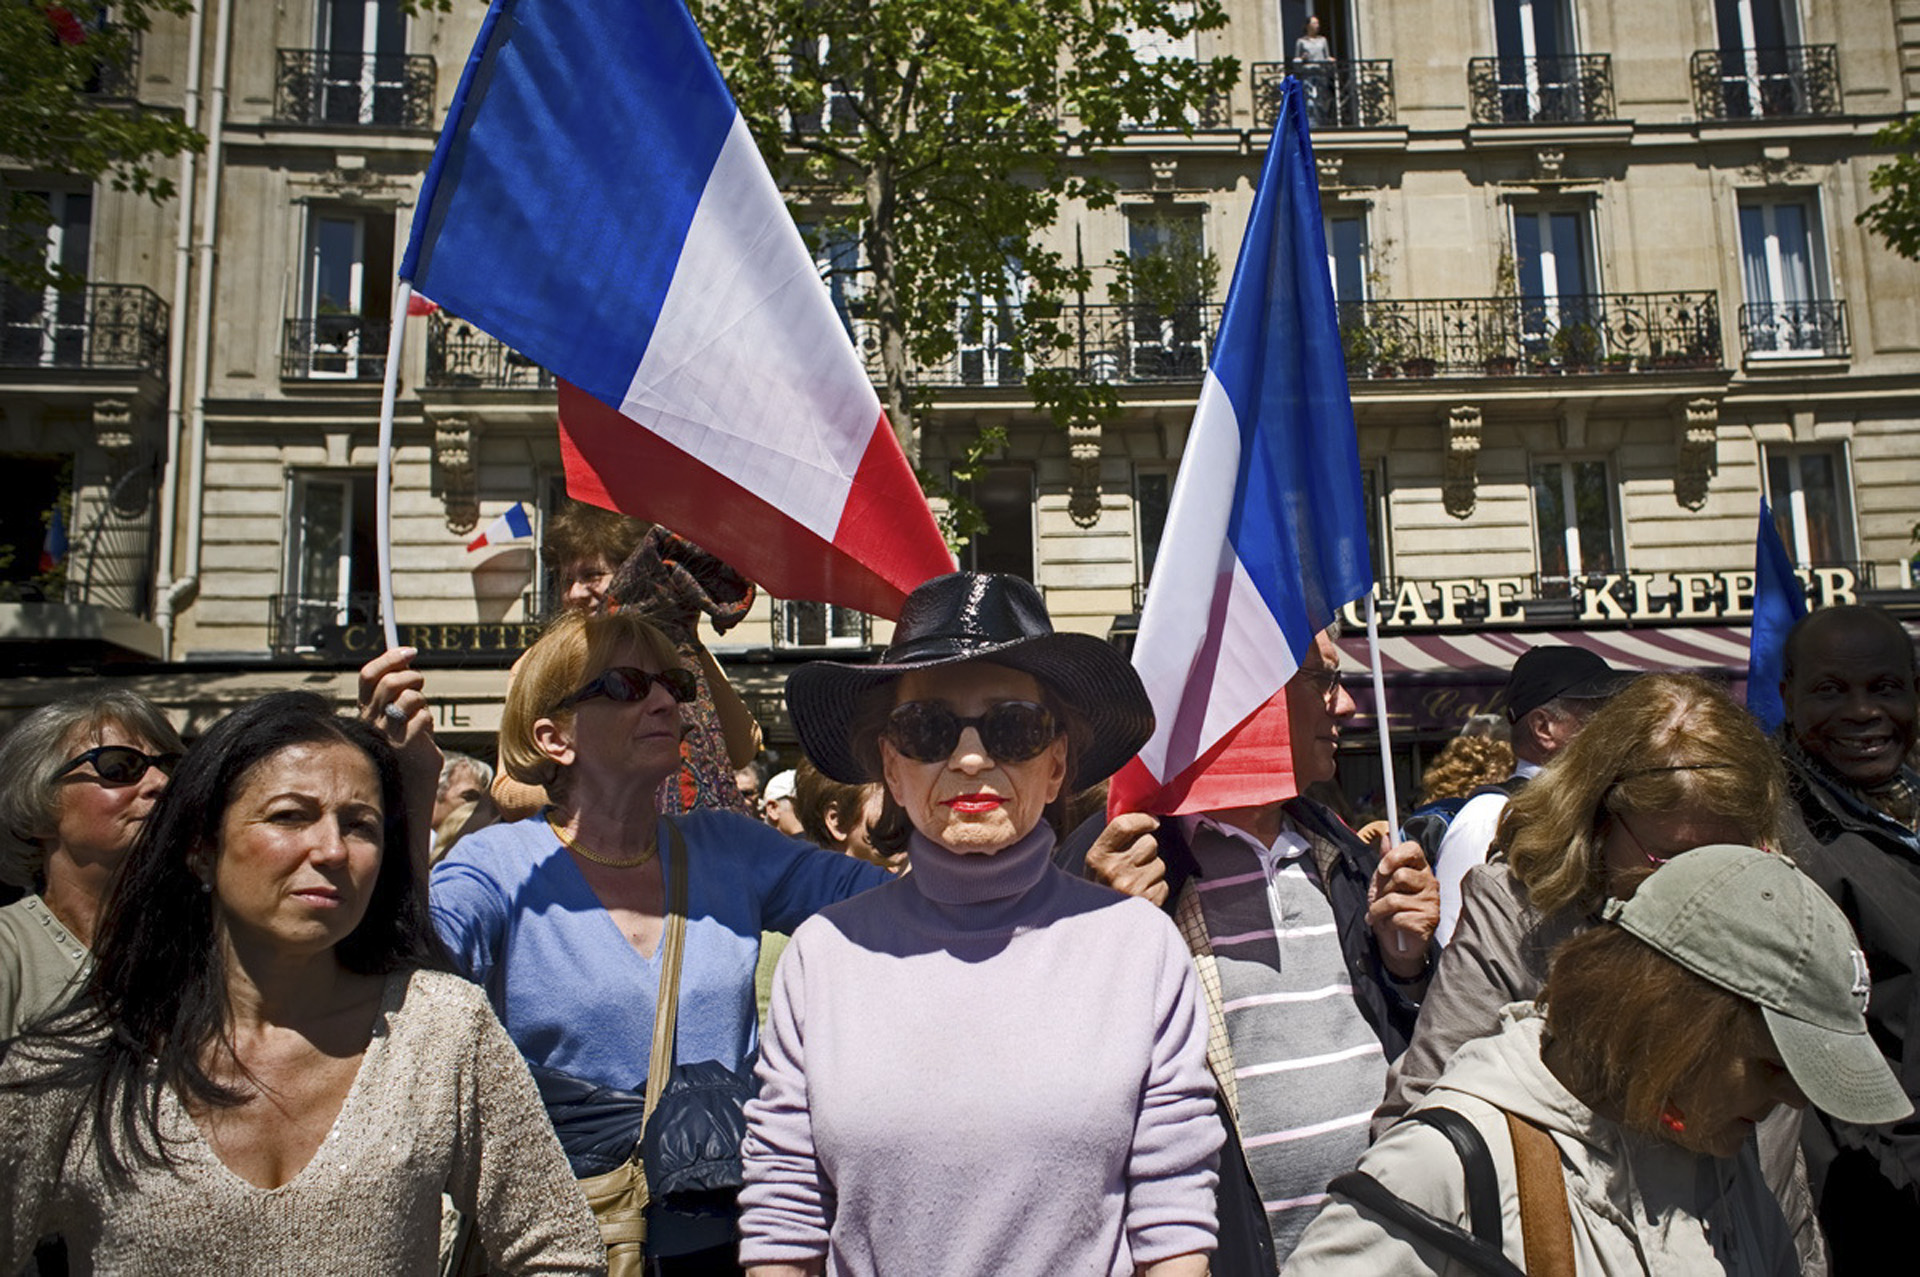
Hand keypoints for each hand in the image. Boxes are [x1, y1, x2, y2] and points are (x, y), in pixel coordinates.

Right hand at [358, 646, 442, 866]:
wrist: (406, 799)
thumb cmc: (405, 758)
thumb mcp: (399, 723)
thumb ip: (399, 697)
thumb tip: (407, 661)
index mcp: (365, 714)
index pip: (368, 676)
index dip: (389, 657)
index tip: (410, 651)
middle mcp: (370, 723)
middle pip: (390, 682)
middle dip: (411, 677)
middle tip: (421, 684)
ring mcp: (386, 735)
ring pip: (409, 699)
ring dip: (422, 703)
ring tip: (421, 720)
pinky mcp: (405, 747)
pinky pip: (423, 718)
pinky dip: (429, 723)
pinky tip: (423, 740)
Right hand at [1086, 812, 1167, 906]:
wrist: (1097, 926)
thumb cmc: (1100, 887)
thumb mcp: (1097, 862)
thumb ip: (1114, 840)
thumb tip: (1143, 814)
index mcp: (1098, 856)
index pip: (1124, 825)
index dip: (1143, 819)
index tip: (1152, 822)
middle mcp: (1114, 871)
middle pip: (1150, 843)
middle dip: (1147, 849)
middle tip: (1137, 861)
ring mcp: (1131, 888)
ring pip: (1160, 864)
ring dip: (1152, 871)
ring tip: (1137, 882)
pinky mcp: (1147, 904)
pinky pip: (1163, 885)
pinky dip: (1156, 889)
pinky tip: (1142, 895)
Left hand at [1366, 835, 1437, 979]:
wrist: (1397, 942)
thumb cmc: (1391, 910)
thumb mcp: (1383, 883)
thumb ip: (1386, 860)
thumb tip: (1386, 836)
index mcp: (1419, 869)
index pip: (1413, 849)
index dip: (1395, 855)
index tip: (1382, 868)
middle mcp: (1430, 882)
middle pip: (1400, 875)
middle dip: (1382, 891)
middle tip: (1380, 900)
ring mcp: (1431, 902)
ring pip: (1394, 899)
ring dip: (1378, 910)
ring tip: (1380, 916)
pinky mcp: (1429, 920)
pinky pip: (1398, 917)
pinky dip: (1387, 923)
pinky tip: (1391, 926)